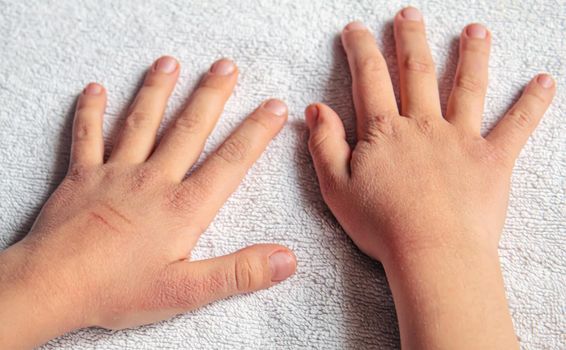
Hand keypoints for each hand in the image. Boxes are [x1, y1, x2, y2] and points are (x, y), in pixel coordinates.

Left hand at [0, 56, 295, 348]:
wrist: (52, 287)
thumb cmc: (118, 290)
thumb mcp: (187, 291)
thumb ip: (239, 272)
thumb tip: (286, 260)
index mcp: (182, 207)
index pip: (230, 162)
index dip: (256, 133)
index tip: (275, 107)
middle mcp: (152, 179)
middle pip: (188, 129)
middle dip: (210, 95)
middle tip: (227, 67)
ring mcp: (115, 173)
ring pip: (141, 122)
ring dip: (158, 90)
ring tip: (171, 63)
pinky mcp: (82, 176)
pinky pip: (86, 136)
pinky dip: (90, 112)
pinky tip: (96, 90)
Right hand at [305, 7, 553, 348]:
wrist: (432, 253)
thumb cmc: (381, 225)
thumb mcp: (335, 187)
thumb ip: (324, 144)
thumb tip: (315, 109)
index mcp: (385, 131)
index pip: (370, 78)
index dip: (361, 49)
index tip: (356, 29)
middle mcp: (424, 125)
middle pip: (417, 70)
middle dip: (410, 38)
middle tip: (409, 13)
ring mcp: (461, 139)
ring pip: (467, 86)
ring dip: (471, 55)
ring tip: (475, 30)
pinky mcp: (492, 159)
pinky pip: (516, 126)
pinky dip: (532, 103)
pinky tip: (546, 81)